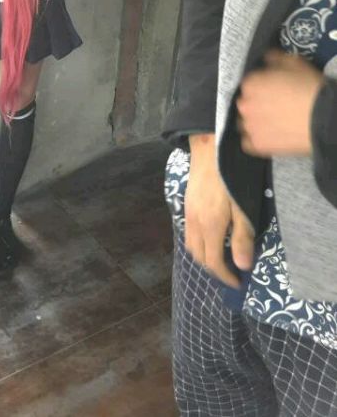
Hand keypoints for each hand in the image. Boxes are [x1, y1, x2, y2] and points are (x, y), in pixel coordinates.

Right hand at [185, 134, 253, 287]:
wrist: (209, 146)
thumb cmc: (231, 176)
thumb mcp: (243, 207)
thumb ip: (242, 237)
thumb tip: (241, 266)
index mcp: (209, 226)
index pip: (213, 262)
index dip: (225, 276)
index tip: (238, 283)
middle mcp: (194, 222)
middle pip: (198, 255)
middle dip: (213, 268)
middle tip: (230, 272)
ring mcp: (188, 211)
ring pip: (190, 244)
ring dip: (203, 256)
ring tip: (220, 257)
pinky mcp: (187, 202)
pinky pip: (188, 231)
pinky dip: (198, 242)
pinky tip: (210, 236)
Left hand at [237, 50, 323, 156]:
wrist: (325, 119)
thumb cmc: (309, 87)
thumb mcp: (294, 63)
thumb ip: (274, 58)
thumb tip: (266, 59)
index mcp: (250, 83)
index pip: (250, 82)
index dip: (262, 85)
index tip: (275, 89)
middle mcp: (244, 105)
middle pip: (246, 102)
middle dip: (257, 102)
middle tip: (276, 106)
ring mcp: (249, 127)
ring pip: (245, 122)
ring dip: (254, 121)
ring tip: (273, 122)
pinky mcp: (258, 145)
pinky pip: (248, 143)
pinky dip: (255, 139)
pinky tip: (268, 136)